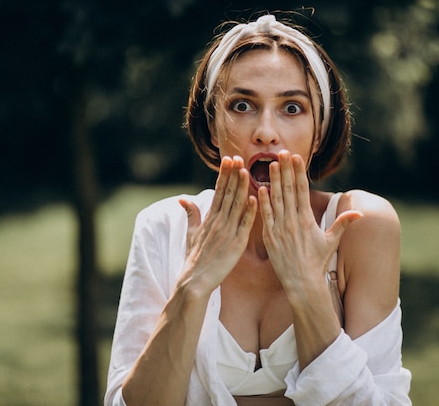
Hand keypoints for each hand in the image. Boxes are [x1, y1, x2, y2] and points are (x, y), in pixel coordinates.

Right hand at [178, 156, 256, 295]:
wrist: (195, 281)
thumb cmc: (194, 259)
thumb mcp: (191, 233)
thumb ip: (191, 214)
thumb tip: (184, 199)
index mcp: (209, 218)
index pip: (218, 191)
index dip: (224, 174)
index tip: (229, 159)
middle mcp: (218, 222)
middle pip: (227, 193)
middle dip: (233, 174)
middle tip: (238, 157)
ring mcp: (227, 232)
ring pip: (236, 205)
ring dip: (241, 187)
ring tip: (247, 170)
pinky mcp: (236, 244)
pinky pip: (244, 225)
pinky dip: (249, 212)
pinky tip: (254, 198)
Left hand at [258, 150, 361, 290]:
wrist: (302, 282)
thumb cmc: (317, 262)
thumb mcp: (331, 241)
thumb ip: (343, 223)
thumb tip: (360, 212)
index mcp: (307, 219)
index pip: (303, 190)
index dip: (299, 172)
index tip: (296, 157)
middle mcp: (293, 221)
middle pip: (289, 190)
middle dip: (286, 170)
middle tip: (281, 152)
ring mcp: (280, 229)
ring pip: (275, 199)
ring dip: (274, 181)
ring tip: (271, 164)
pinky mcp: (269, 237)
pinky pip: (265, 216)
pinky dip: (262, 202)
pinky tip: (259, 188)